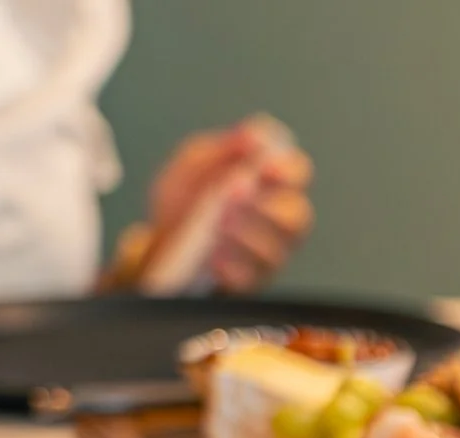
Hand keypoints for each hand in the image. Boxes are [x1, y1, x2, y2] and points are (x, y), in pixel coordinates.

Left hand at [147, 119, 314, 291]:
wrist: (161, 241)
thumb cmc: (188, 198)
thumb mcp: (197, 160)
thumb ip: (226, 148)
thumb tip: (254, 134)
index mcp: (271, 183)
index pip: (298, 171)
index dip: (287, 169)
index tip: (264, 166)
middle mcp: (278, 220)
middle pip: (298, 215)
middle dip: (267, 205)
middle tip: (236, 191)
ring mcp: (267, 254)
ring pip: (277, 248)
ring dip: (246, 233)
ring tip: (219, 223)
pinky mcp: (249, 282)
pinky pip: (250, 277)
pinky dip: (230, 264)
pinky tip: (212, 254)